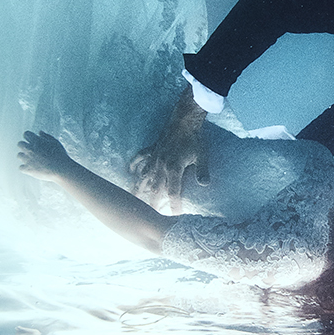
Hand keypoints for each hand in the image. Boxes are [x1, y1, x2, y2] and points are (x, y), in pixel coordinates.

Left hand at [17, 131, 76, 182]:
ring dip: (24, 156)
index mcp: (36, 141)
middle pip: (20, 144)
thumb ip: (46, 136)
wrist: (60, 168)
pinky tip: (30, 168)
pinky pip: (20, 167)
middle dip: (24, 146)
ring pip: (19, 155)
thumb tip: (39, 132)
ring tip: (31, 160)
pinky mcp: (28, 169)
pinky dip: (25, 168)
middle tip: (31, 150)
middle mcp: (30, 149)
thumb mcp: (55, 142)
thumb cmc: (59, 155)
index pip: (26, 134)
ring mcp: (27, 159)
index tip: (32, 140)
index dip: (29, 136)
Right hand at [129, 89, 208, 213]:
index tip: (174, 216)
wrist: (185, 119)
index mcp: (173, 168)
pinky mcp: (153, 148)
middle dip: (153, 203)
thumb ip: (202, 171)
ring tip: (131, 198)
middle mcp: (161, 165)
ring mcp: (155, 157)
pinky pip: (140, 158)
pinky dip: (134, 165)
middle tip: (150, 215)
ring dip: (138, 188)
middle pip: (154, 189)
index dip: (173, 205)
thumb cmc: (195, 138)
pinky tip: (129, 172)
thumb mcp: (202, 155)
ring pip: (143, 176)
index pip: (172, 192)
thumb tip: (205, 185)